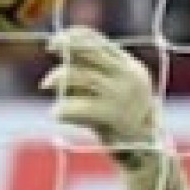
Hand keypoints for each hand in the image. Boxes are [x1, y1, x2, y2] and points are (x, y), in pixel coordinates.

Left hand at [43, 26, 158, 160]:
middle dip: (69, 47)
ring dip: (60, 77)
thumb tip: (64, 59)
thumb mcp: (110, 93)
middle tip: (49, 47)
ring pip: (85, 77)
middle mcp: (129, 76)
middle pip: (94, 53)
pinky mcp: (115, 116)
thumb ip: (92, 76)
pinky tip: (56, 113)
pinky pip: (82, 107)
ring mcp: (123, 95)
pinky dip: (65, 108)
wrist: (145, 153)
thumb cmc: (119, 123)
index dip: (77, 36)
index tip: (57, 39)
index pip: (102, 42)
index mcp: (129, 67)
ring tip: (45, 84)